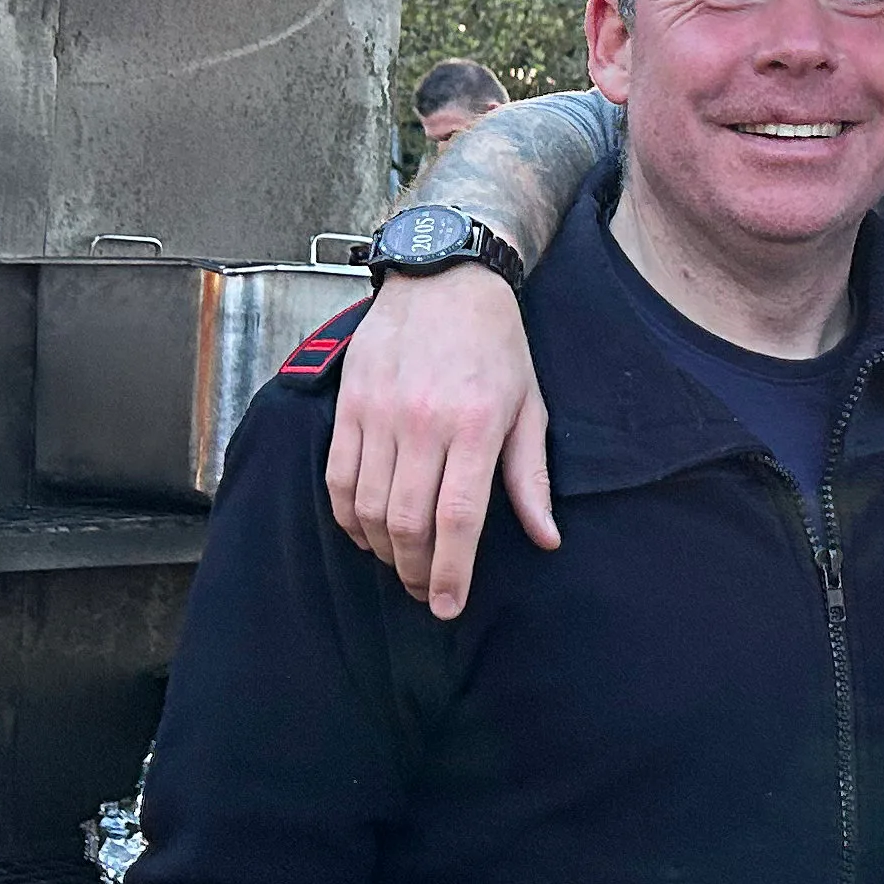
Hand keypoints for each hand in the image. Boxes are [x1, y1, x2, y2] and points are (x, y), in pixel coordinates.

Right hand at [326, 265, 554, 616]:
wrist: (444, 278)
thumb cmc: (495, 345)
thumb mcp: (530, 406)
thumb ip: (531, 478)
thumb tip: (546, 538)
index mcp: (477, 425)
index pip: (458, 518)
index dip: (453, 572)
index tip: (449, 605)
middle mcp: (424, 422)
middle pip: (408, 521)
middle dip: (416, 570)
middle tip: (427, 592)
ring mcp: (380, 413)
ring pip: (368, 507)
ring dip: (382, 550)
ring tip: (402, 564)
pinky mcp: (349, 405)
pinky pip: (338, 478)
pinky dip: (347, 517)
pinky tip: (366, 531)